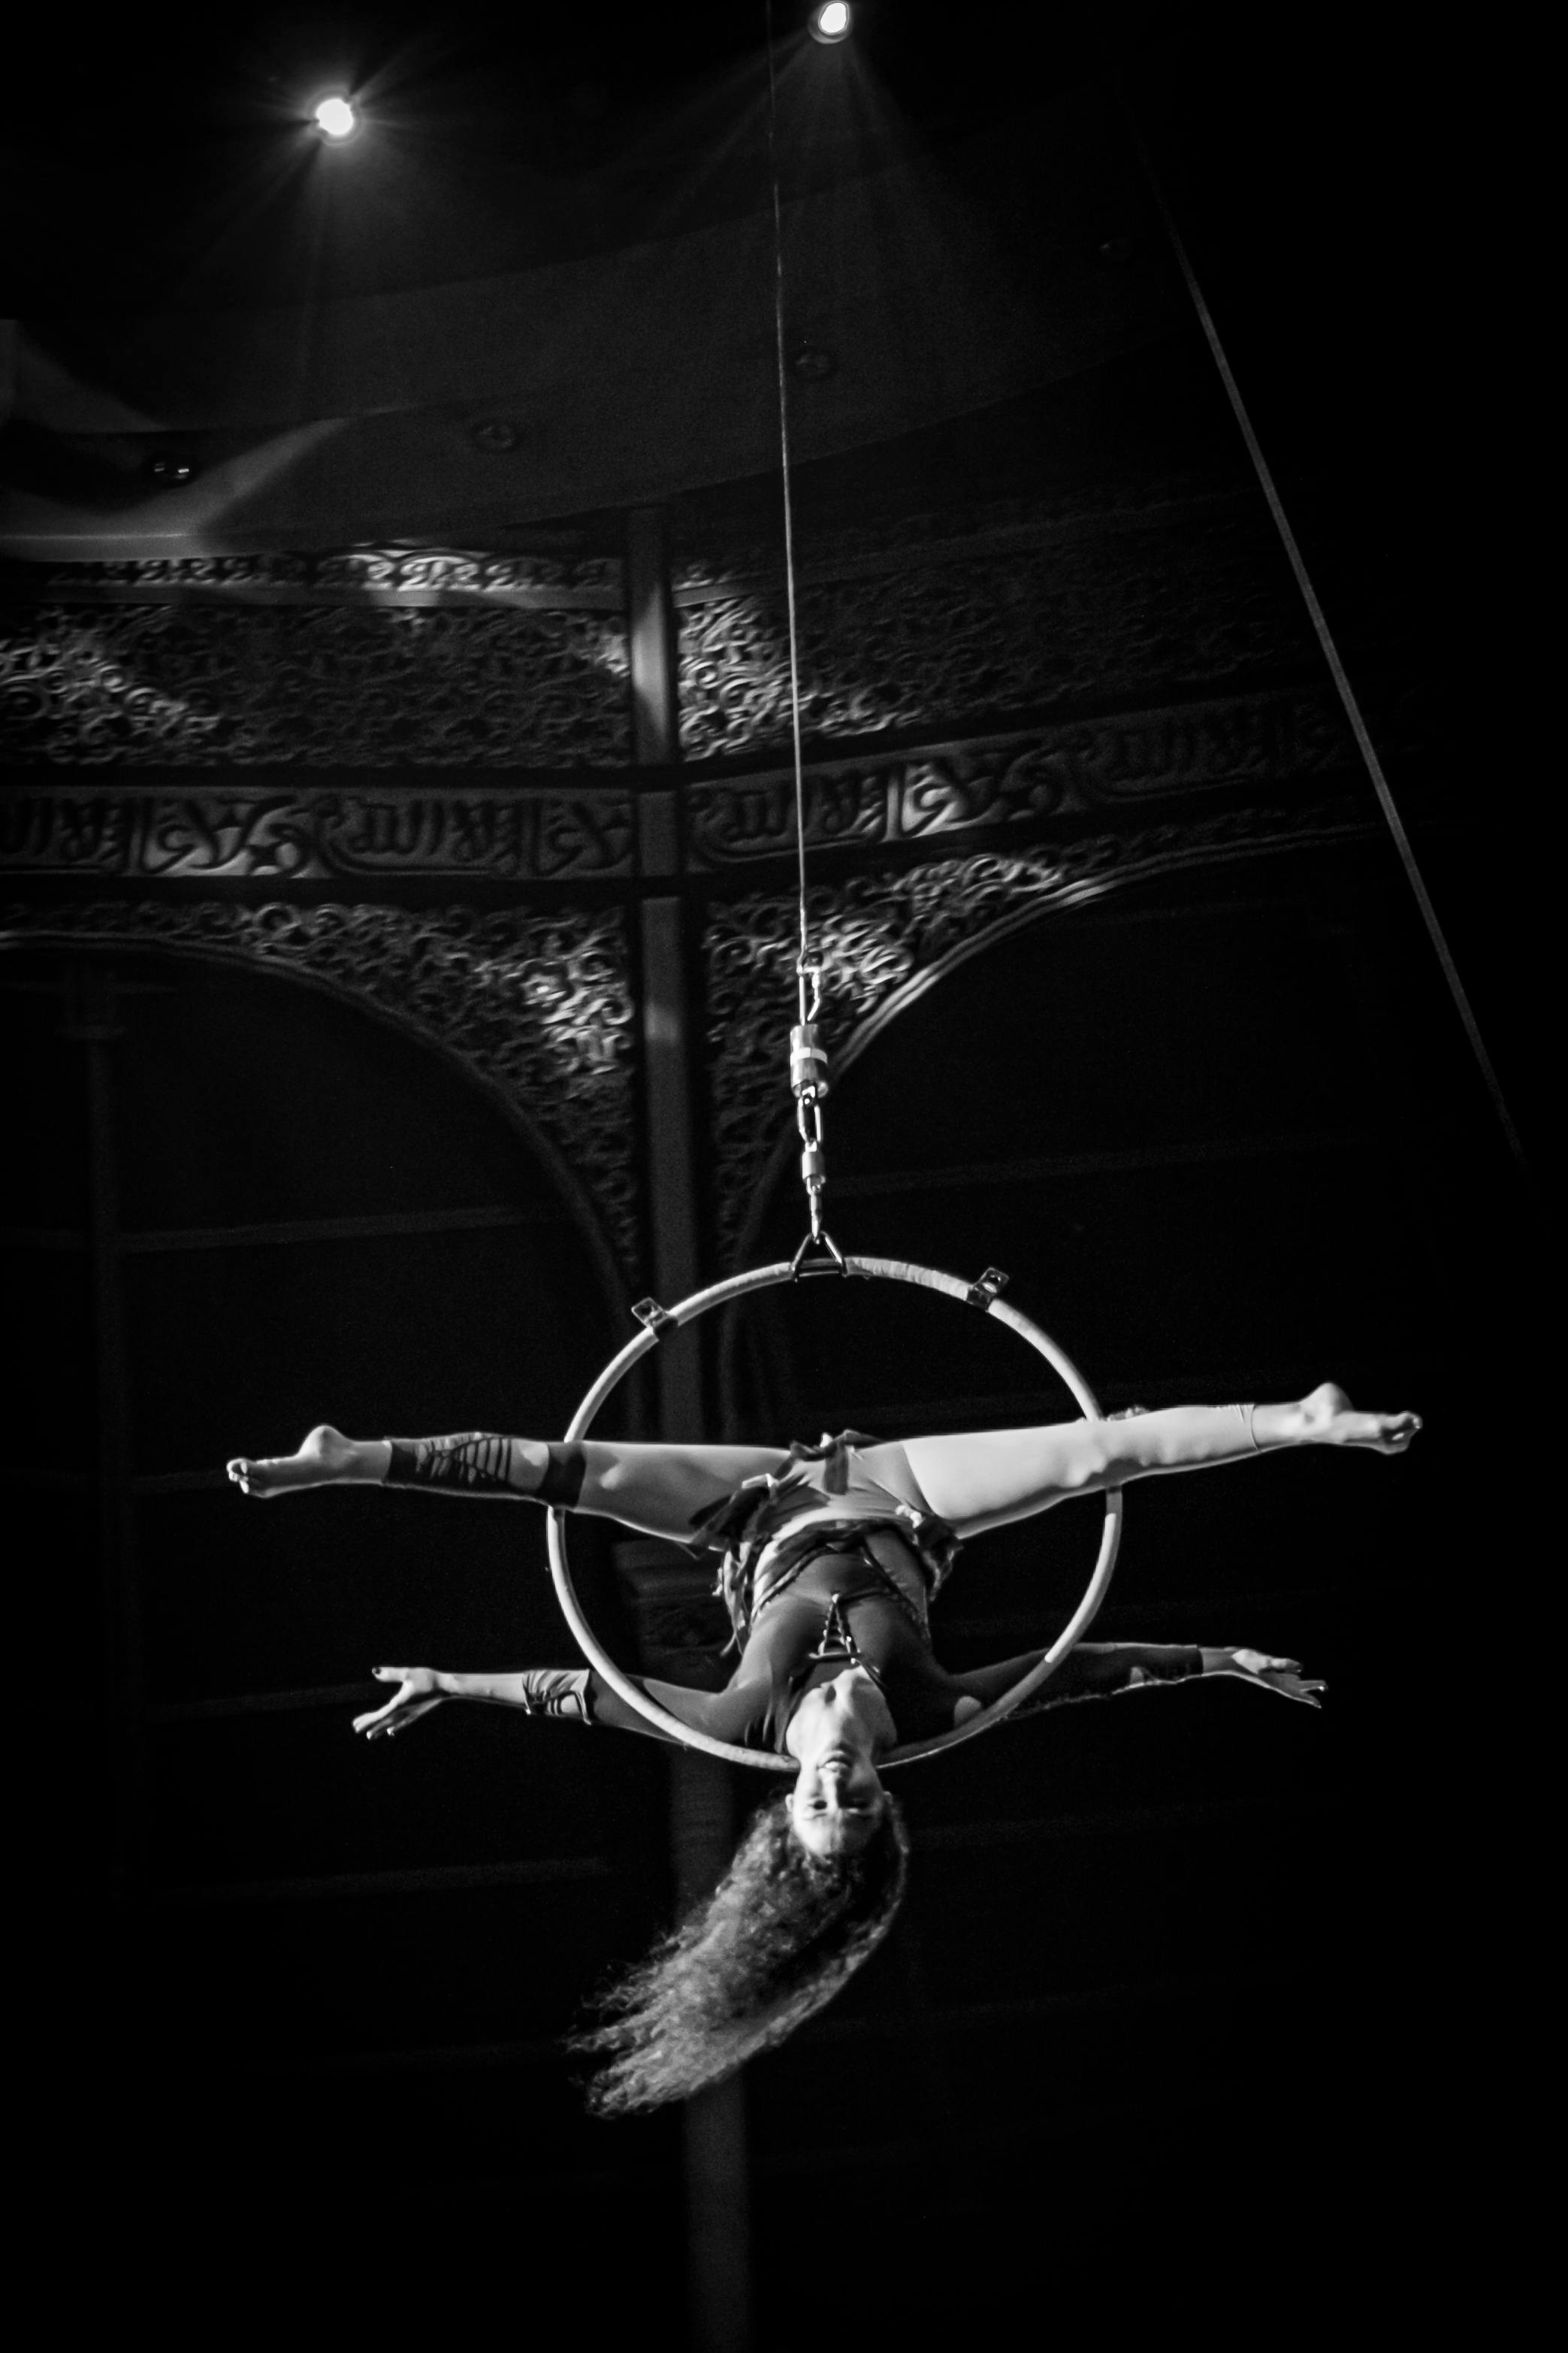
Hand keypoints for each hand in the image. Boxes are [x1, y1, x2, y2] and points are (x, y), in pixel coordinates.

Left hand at [353, 1666, 445, 1740]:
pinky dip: (394, 1728)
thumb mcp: (408, 1673)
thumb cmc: (428, 1678)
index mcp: (399, 1704)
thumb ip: (391, 1673)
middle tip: (356, 1729)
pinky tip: (391, 1733)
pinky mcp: (416, 1714)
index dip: (367, 1720)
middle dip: (370, 1725)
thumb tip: (374, 1672)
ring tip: (370, 1737)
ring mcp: (410, 1715)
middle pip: (383, 1721)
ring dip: (379, 1729)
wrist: (446, 1687)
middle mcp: (404, 1712)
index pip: (379, 1715)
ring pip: (391, 1724)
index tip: (355, 1725)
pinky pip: (402, 1724)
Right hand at [1206, 1648, 1325, 1707]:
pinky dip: (1293, 1676)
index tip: (1319, 1704)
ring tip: (1315, 1684)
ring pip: (1292, 1682)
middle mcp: (1275, 1682)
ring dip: (1304, 1684)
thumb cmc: (1246, 1660)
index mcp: (1276, 1683)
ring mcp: (1271, 1677)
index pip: (1295, 1693)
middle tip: (1325, 1686)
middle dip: (1311, 1687)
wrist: (1231, 1660)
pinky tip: (1296, 1675)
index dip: (1308, 1698)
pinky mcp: (1268, 1671)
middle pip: (1297, 1688)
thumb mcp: (1265, 1661)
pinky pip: (1285, 1676)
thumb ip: (1282, 1663)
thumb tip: (1300, 1667)